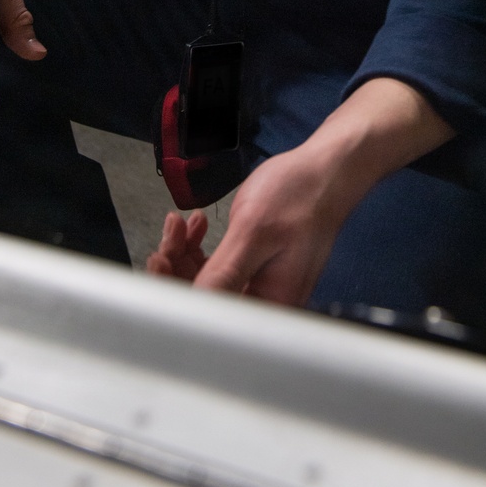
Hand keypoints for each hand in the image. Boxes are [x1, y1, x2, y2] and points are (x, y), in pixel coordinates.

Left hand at [156, 78, 454, 306]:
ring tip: (183, 221)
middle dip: (178, 266)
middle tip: (169, 230)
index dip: (175, 292)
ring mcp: (260, 284)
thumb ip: (222, 274)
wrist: (327, 170)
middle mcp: (264, 303)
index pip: (209, 316)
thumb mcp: (253, 232)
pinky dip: (202, 246)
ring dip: (186, 252)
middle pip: (204, 300)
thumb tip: (191, 311)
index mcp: (268, 306)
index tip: (157, 260)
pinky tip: (199, 223)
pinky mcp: (257, 266)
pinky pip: (220, 266)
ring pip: (207, 281)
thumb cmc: (298, 196)